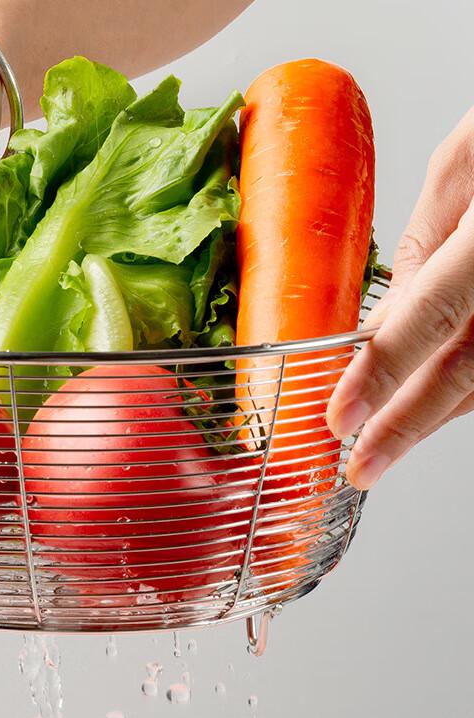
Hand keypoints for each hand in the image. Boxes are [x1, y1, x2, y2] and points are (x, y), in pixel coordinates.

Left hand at [327, 107, 473, 488]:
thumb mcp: (464, 165)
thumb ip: (423, 244)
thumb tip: (386, 311)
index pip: (429, 316)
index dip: (381, 374)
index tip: (341, 420)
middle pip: (464, 370)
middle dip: (405, 428)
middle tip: (361, 468)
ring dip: (430, 418)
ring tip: (384, 448)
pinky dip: (463, 391)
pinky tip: (427, 409)